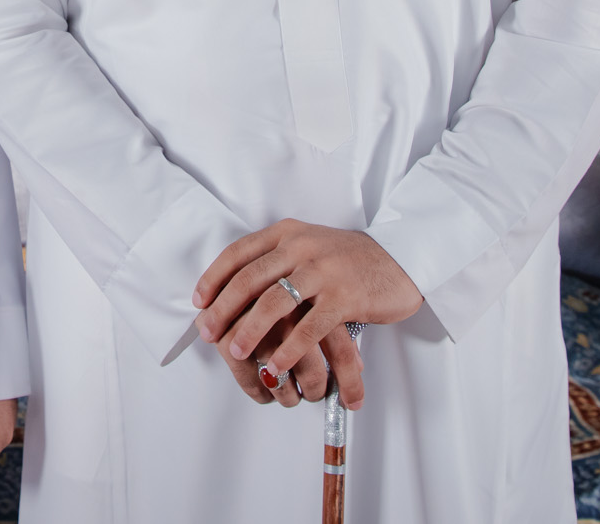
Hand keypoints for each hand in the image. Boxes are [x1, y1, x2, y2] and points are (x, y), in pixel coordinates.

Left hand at [192, 220, 422, 410]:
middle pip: (249, 278)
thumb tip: (236, 289)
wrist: (400, 259)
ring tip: (237, 353)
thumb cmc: (349, 260)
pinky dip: (289, 350)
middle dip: (223, 308)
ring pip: (274, 302)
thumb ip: (278, 259)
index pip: (239, 252)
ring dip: (251, 330)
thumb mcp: (309, 246)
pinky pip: (309, 327)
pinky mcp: (344, 297)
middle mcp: (301, 247)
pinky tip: (276, 366)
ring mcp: (323, 271)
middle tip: (208, 333)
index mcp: (287, 233)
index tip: (199, 301)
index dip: (214, 277)